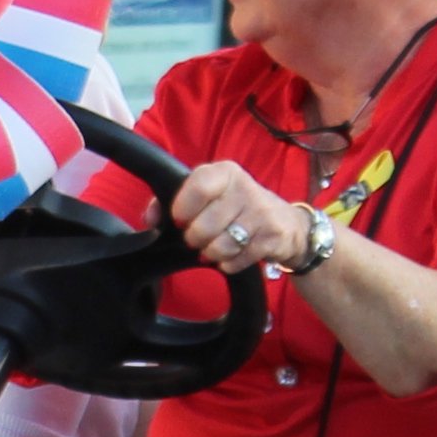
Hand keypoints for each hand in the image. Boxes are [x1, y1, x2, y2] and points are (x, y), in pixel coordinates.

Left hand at [170, 161, 305, 273]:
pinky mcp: (272, 237)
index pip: (197, 186)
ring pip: (220, 246)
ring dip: (212, 253)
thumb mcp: (209, 195)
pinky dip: (228, 264)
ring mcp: (261, 213)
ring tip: (215, 247)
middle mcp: (244, 188)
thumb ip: (172, 201)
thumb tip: (149, 219)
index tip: (179, 220)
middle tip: (200, 238)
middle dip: (195, 239)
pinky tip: (231, 256)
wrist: (287, 224)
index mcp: (225, 172)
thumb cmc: (236, 208)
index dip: (182, 209)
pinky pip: (236, 260)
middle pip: (204, 225)